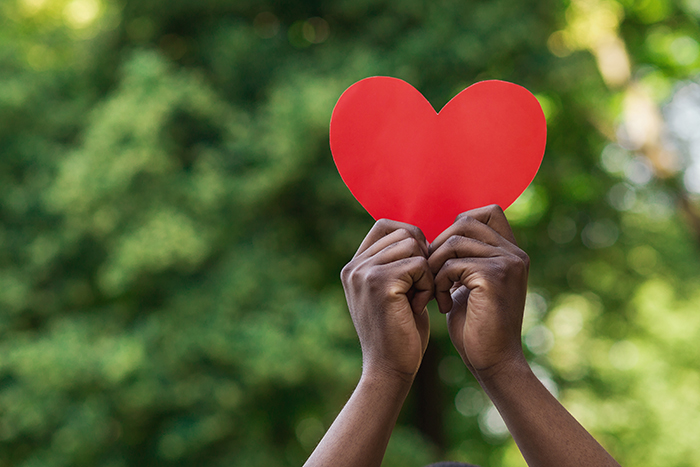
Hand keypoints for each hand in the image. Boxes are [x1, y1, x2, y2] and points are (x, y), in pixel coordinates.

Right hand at [341, 220, 433, 380]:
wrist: (390, 369)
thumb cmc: (400, 332)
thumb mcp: (394, 291)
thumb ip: (396, 263)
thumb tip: (418, 235)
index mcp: (354, 266)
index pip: (386, 225)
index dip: (412, 239)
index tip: (420, 269)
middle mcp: (354, 266)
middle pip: (404, 233)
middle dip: (422, 257)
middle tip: (420, 289)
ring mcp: (364, 273)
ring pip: (413, 245)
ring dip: (426, 272)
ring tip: (418, 299)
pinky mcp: (380, 283)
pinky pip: (419, 264)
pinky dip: (427, 285)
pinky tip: (419, 307)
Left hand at [428, 205, 528, 379]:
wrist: (492, 362)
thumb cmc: (476, 326)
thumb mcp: (469, 284)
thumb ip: (464, 258)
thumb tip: (440, 236)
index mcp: (511, 252)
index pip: (486, 211)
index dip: (458, 225)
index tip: (444, 256)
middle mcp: (514, 253)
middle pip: (465, 221)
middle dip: (439, 245)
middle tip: (431, 274)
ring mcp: (507, 263)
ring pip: (453, 241)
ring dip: (435, 266)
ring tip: (434, 292)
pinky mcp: (493, 277)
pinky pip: (451, 264)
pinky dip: (438, 283)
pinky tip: (442, 304)